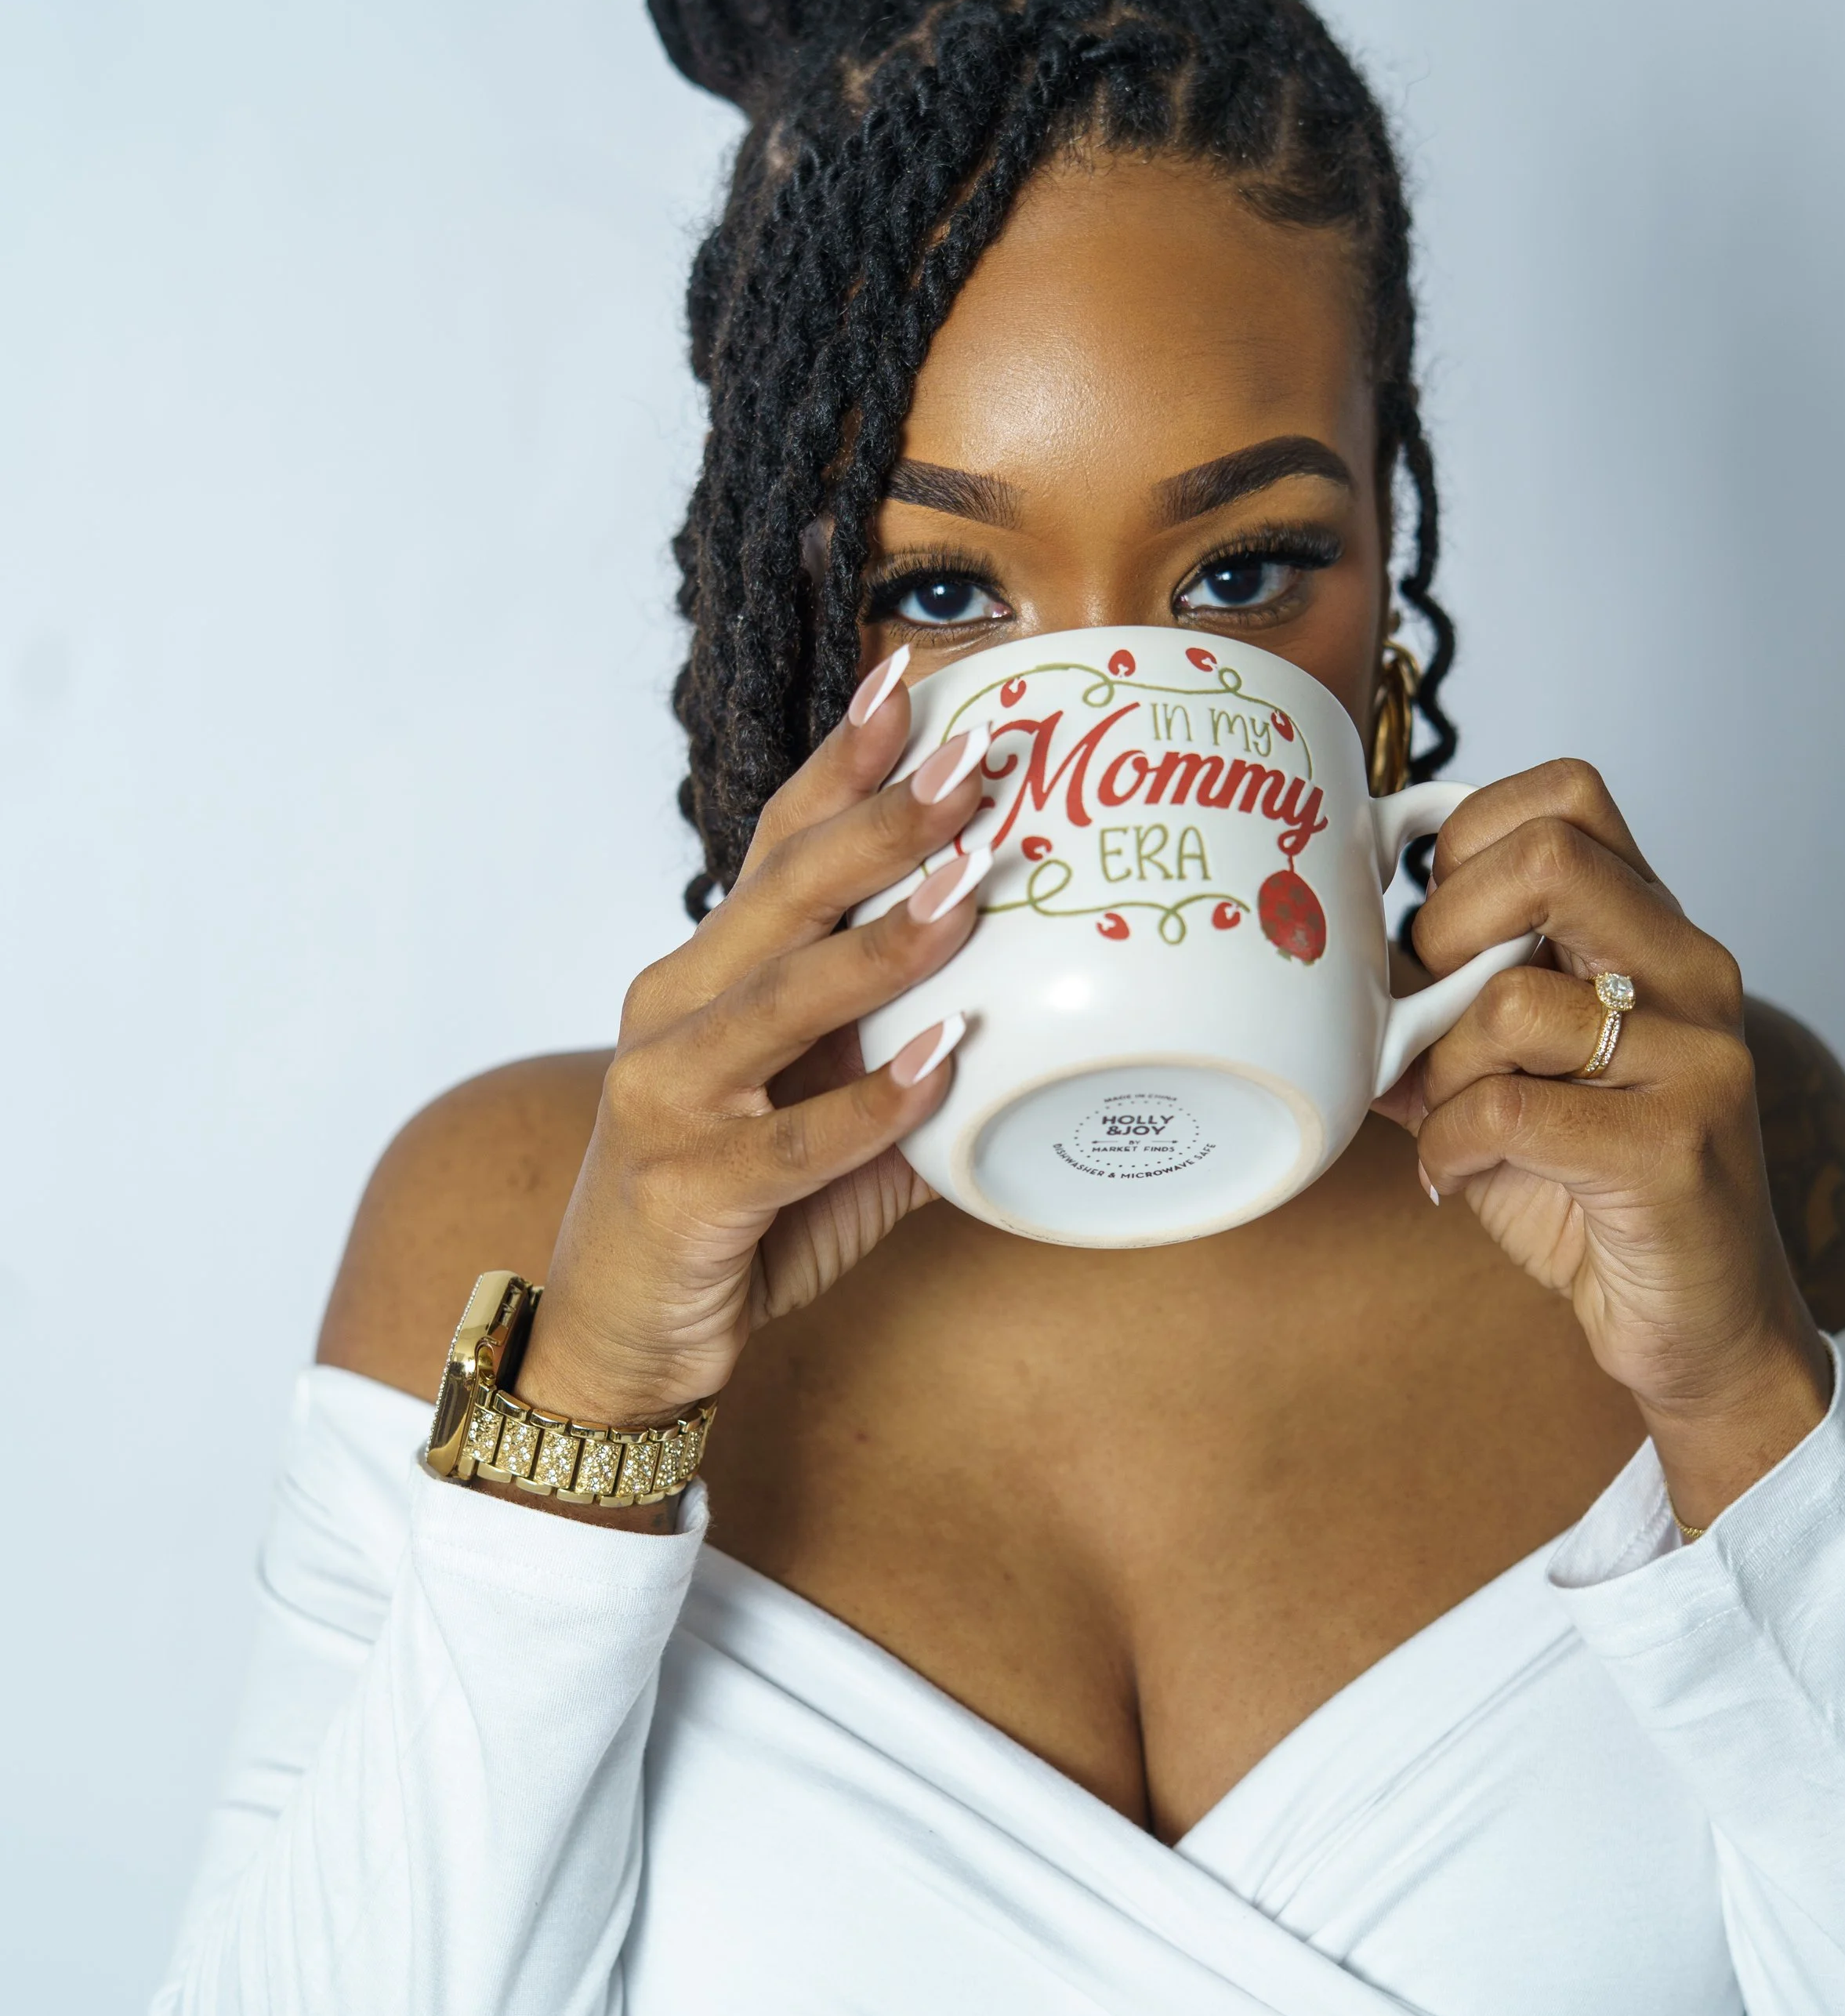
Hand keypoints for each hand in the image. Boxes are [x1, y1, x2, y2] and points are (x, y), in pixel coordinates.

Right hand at [513, 650, 988, 1435]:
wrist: (624, 1336)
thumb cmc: (735, 1216)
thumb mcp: (831, 1123)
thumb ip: (917, 1069)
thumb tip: (1050, 1028)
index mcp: (707, 974)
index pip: (776, 843)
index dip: (843, 761)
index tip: (911, 679)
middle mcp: (674, 1012)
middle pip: (782, 895)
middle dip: (882, 821)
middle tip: (975, 760)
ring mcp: (669, 1097)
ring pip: (783, 1000)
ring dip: (882, 942)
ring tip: (969, 884)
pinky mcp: (687, 1188)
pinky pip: (793, 1140)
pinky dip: (872, 1102)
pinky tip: (944, 1063)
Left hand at [1373, 760, 1831, 1525]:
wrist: (1696, 1327)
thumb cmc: (1594, 1197)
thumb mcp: (1504, 1083)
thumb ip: (1436, 1019)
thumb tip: (1332, 973)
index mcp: (1652, 936)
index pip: (1567, 798)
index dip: (1468, 837)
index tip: (1426, 920)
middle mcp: (1690, 974)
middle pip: (1546, 858)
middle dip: (1443, 930)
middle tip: (1427, 1013)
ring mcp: (1697, 1055)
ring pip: (1509, 997)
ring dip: (1442, 1069)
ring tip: (1452, 1123)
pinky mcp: (1675, 1144)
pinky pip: (1509, 1107)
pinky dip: (1452, 1144)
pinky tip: (1458, 1175)